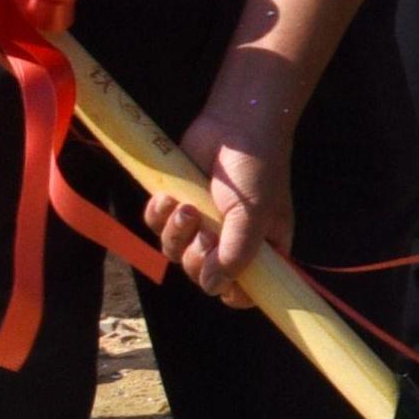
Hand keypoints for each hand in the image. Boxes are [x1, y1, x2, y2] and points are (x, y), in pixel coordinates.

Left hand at [151, 78, 303, 300]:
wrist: (235, 125)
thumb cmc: (256, 170)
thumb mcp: (254, 216)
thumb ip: (235, 255)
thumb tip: (214, 288)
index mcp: (261, 249)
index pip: (246, 291)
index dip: (231, 293)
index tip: (222, 284)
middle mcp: (230, 241)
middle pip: (201, 274)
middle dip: (197, 256)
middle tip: (205, 233)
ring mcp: (202, 225)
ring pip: (175, 252)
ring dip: (176, 233)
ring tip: (185, 207)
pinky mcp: (177, 206)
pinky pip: (156, 227)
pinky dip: (158, 216)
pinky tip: (168, 197)